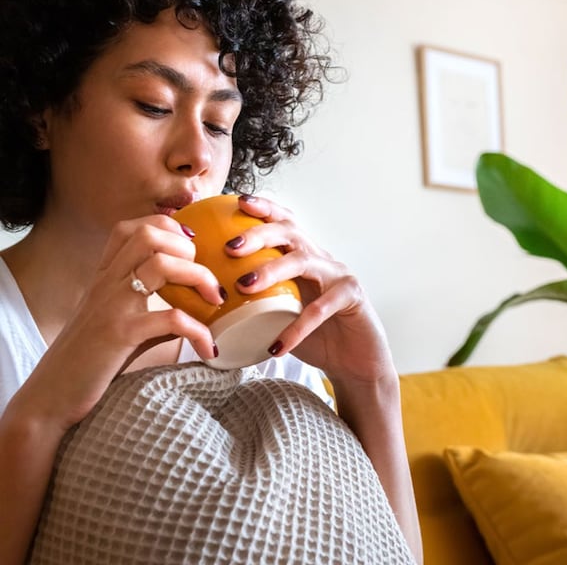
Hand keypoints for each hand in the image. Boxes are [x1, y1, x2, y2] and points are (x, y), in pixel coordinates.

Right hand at [15, 215, 223, 430]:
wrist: (50, 397)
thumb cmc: (88, 359)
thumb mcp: (114, 320)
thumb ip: (145, 304)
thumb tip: (191, 303)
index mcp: (106, 277)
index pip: (132, 228)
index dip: (168, 229)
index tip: (191, 251)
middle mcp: (108, 283)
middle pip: (149, 235)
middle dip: (187, 248)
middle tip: (202, 277)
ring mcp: (113, 306)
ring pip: (161, 265)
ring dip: (199, 277)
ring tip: (214, 300)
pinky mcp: (120, 335)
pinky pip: (172, 319)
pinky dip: (199, 331)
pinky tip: (208, 348)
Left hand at [225, 195, 395, 385]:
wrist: (355, 363)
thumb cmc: (315, 338)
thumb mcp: (280, 316)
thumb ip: (256, 305)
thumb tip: (211, 306)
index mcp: (304, 258)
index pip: (285, 223)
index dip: (264, 209)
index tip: (238, 202)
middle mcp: (322, 260)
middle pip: (291, 232)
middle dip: (259, 234)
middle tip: (230, 247)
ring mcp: (339, 276)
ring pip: (303, 261)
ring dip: (271, 270)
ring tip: (244, 286)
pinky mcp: (352, 298)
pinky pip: (320, 309)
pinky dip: (296, 328)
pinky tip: (276, 345)